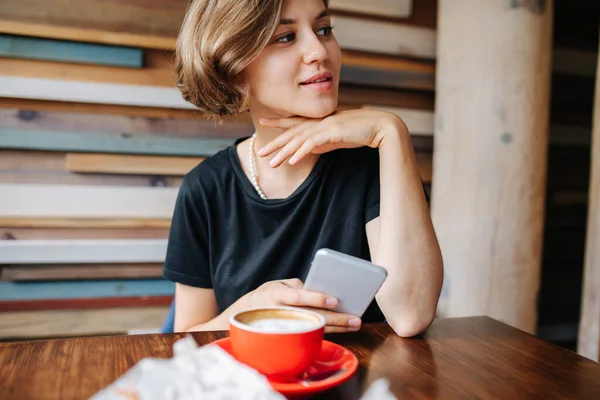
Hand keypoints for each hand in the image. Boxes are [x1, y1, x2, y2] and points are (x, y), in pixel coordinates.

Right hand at [247, 278, 361, 332]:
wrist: (247, 315)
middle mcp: (281, 313)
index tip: (335, 301)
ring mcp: (285, 327)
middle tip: (355, 319)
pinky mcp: (289, 336)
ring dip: (337, 328)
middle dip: (336, 319)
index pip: (298, 297)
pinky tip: (343, 329)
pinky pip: (311, 334)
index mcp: (277, 295)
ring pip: (314, 328)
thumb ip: (298, 287)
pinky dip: (328, 331)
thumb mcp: (278, 284)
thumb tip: (320, 292)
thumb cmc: (268, 295)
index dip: (316, 299)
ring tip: (354, 324)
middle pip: (312, 316)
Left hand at [257, 108, 405, 167]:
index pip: (295, 121)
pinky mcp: (332, 132)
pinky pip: (312, 144)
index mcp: (319, 122)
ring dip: (284, 152)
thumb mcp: (336, 138)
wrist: (380, 127)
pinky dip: (301, 152)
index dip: (278, 122)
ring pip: (299, 139)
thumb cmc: (359, 132)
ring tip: (272, 163)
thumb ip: (322, 142)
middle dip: (276, 143)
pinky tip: (291, 161)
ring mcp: (325, 126)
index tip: (263, 122)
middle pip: (292, 133)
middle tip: (261, 152)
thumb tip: (309, 149)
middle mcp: (319, 122)